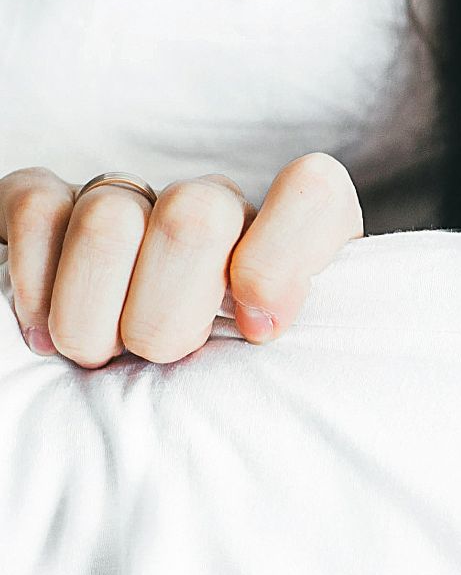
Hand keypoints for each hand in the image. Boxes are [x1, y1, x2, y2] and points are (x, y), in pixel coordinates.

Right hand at [1, 153, 363, 366]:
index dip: (280, 260)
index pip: (312, 193)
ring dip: (94, 316)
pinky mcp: (53, 204)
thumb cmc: (227, 382)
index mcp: (290, 238)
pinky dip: (35, 284)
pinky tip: (44, 332)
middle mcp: (215, 206)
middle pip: (196, 217)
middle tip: (160, 358)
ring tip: (100, 355)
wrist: (134, 378)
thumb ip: (293, 344)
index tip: (257, 330)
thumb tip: (261, 324)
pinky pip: (37, 211)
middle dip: (167, 316)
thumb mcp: (281, 371)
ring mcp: (134, 198)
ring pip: (109, 220)